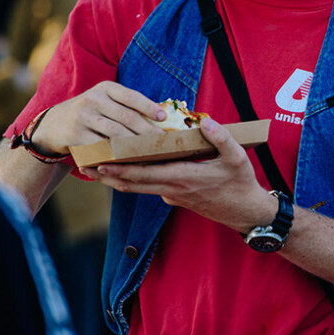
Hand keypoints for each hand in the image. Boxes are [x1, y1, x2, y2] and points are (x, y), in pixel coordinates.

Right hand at [34, 81, 166, 154]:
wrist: (54, 124)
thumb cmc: (92, 112)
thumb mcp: (105, 101)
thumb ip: (127, 106)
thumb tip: (161, 117)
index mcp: (105, 88)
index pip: (131, 96)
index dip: (149, 107)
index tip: (163, 118)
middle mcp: (93, 99)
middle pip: (127, 117)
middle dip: (147, 131)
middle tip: (163, 143)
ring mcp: (83, 117)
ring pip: (116, 133)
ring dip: (136, 145)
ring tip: (151, 152)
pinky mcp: (76, 135)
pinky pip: (102, 147)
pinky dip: (117, 154)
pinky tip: (130, 160)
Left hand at [79, 117, 273, 231]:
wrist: (247, 212)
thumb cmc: (241, 184)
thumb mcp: (238, 158)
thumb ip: (221, 138)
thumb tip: (206, 122)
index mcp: (184, 177)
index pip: (144, 174)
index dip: (120, 169)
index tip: (100, 160)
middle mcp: (173, 189)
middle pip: (133, 183)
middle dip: (108, 175)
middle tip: (86, 164)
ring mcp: (174, 196)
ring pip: (138, 189)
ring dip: (117, 181)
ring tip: (96, 171)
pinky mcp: (177, 199)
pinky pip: (150, 189)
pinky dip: (134, 182)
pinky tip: (128, 174)